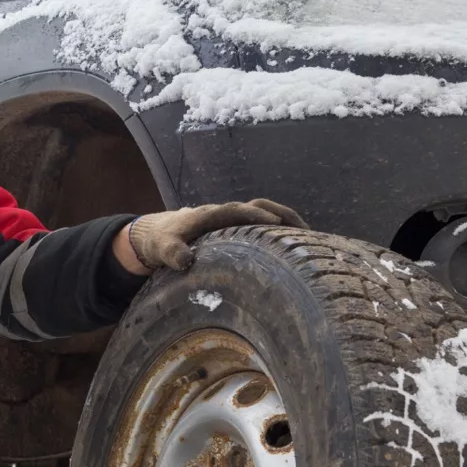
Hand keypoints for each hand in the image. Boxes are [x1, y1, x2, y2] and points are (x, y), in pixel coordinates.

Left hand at [121, 199, 307, 272]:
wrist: (157, 233)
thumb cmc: (161, 241)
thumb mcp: (162, 248)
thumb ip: (172, 253)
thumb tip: (186, 260)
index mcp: (209, 215)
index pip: (237, 211)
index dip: (256, 216)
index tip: (275, 224)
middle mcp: (224, 212)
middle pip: (258, 206)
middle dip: (282, 215)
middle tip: (306, 232)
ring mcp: (231, 219)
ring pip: (263, 212)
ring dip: (286, 221)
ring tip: (310, 238)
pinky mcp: (235, 227)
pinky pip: (260, 223)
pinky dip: (278, 229)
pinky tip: (294, 245)